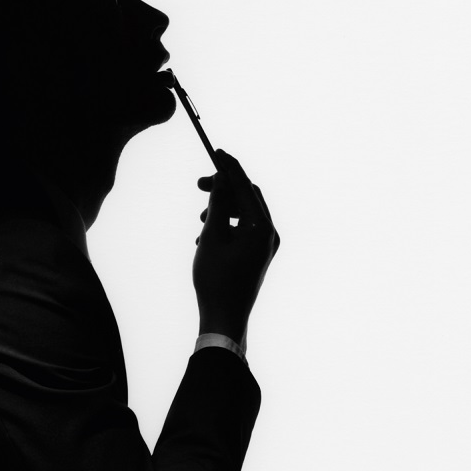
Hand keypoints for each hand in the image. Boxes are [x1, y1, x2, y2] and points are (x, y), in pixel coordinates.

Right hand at [192, 149, 279, 344]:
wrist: (225, 318)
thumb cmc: (216, 280)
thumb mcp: (212, 236)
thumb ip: (218, 203)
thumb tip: (224, 177)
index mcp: (262, 227)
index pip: (246, 186)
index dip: (230, 167)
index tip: (216, 152)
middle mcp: (270, 234)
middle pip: (248, 197)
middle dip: (225, 189)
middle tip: (200, 185)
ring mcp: (267, 246)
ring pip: (245, 214)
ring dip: (222, 210)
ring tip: (200, 222)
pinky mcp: (259, 256)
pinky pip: (245, 230)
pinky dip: (227, 226)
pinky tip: (206, 239)